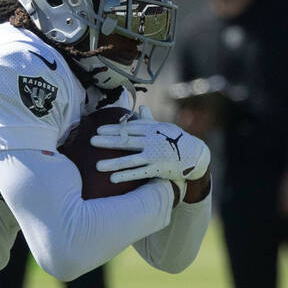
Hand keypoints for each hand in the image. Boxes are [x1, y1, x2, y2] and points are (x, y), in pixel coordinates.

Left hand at [91, 119, 210, 199]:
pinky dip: (126, 175)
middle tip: (91, 141)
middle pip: (126, 141)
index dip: (113, 129)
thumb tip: (140, 109)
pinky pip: (139, 173)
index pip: (129, 128)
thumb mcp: (164, 128)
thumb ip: (149, 121)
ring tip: (97, 166)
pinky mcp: (158, 169)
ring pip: (130, 160)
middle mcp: (153, 141)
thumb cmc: (176, 140)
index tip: (98, 129)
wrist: (196, 155)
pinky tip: (113, 179)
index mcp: (153, 130)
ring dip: (113, 163)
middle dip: (108, 141)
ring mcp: (155, 156)